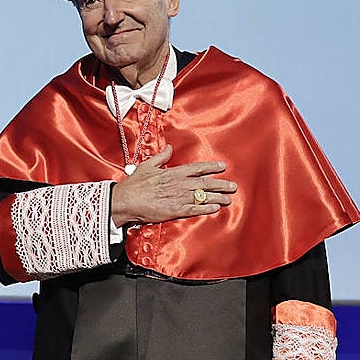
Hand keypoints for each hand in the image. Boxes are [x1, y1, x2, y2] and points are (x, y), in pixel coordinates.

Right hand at [110, 145, 236, 226]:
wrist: (126, 201)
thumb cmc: (135, 185)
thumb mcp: (147, 166)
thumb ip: (161, 157)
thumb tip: (169, 148)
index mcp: (173, 172)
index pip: (197, 168)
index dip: (211, 167)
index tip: (222, 166)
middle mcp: (179, 184)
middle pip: (205, 183)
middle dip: (221, 184)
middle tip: (232, 186)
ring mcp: (179, 197)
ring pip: (203, 197)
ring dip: (217, 197)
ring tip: (228, 198)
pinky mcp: (175, 210)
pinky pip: (195, 209)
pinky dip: (206, 208)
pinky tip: (215, 208)